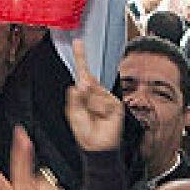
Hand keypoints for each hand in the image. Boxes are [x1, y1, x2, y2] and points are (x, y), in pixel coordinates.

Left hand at [64, 36, 124, 153]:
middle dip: (85, 93)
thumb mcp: (73, 114)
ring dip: (91, 105)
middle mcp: (96, 93)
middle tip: (87, 109)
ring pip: (95, 92)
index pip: (82, 73)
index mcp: (84, 94)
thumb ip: (75, 99)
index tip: (78, 43)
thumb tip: (78, 85)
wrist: (98, 147)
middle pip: (89, 81)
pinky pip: (104, 101)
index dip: (81, 58)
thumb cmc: (85, 133)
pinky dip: (100, 109)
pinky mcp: (115, 104)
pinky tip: (101, 117)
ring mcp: (106, 98)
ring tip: (93, 117)